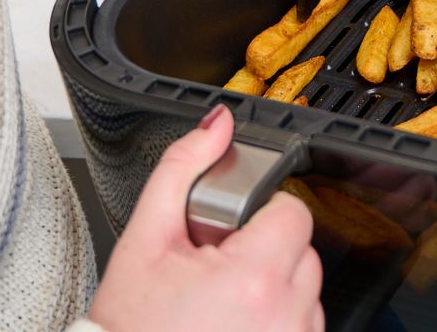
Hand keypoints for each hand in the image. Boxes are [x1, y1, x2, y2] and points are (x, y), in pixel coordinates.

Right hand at [89, 106, 323, 331]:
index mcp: (254, 277)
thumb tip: (218, 124)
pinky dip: (278, 315)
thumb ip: (183, 168)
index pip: (293, 212)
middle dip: (264, 249)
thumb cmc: (131, 325)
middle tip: (216, 266)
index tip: (228, 230)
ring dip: (274, 284)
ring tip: (223, 297)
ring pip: (305, 287)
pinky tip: (236, 320)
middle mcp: (284, 313)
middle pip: (301, 249)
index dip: (258, 212)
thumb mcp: (146, 239)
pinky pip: (304, 321)